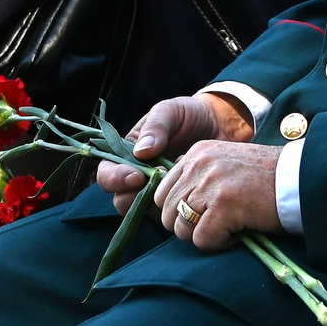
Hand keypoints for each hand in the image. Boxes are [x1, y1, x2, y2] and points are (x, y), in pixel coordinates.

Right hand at [96, 93, 252, 212]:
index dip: (115, 178)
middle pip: (120, 199)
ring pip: (144, 211)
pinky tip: (191, 187)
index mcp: (127, 153)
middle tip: (158, 181)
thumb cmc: (189, 115)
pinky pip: (168, 214)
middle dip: (134, 195)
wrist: (219, 126)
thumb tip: (141, 152)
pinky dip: (176, 205)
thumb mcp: (170, 111)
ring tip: (177, 181)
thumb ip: (156, 127)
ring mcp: (156, 191)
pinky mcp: (175, 201)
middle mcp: (137, 176)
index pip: (107, 172)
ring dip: (157, 202)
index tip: (136, 175)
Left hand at [156, 140, 282, 250]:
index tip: (203, 215)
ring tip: (228, 228)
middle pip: (166, 212)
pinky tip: (238, 233)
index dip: (179, 210)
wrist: (302, 180)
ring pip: (180, 228)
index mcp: (197, 153)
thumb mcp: (225, 166)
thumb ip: (198, 177)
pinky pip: (202, 240)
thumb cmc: (267, 180)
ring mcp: (211, 183)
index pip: (162, 191)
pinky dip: (219, 244)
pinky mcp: (224, 205)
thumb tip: (169, 204)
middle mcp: (200, 163)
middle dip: (188, 226)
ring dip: (203, 236)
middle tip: (216, 224)